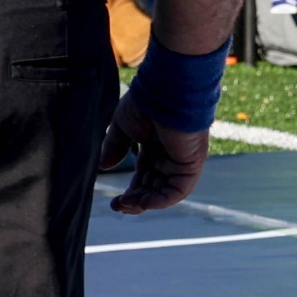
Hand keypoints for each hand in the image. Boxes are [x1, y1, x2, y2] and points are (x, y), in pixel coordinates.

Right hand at [98, 95, 211, 214]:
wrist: (165, 90)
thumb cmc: (146, 102)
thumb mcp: (123, 126)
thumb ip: (116, 146)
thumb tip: (104, 166)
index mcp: (156, 145)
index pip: (146, 175)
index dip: (132, 191)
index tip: (115, 202)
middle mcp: (171, 154)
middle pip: (155, 186)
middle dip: (137, 199)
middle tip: (118, 206)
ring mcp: (183, 159)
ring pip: (167, 191)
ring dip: (147, 202)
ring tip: (127, 206)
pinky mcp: (192, 162)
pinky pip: (179, 189)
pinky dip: (162, 200)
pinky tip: (142, 203)